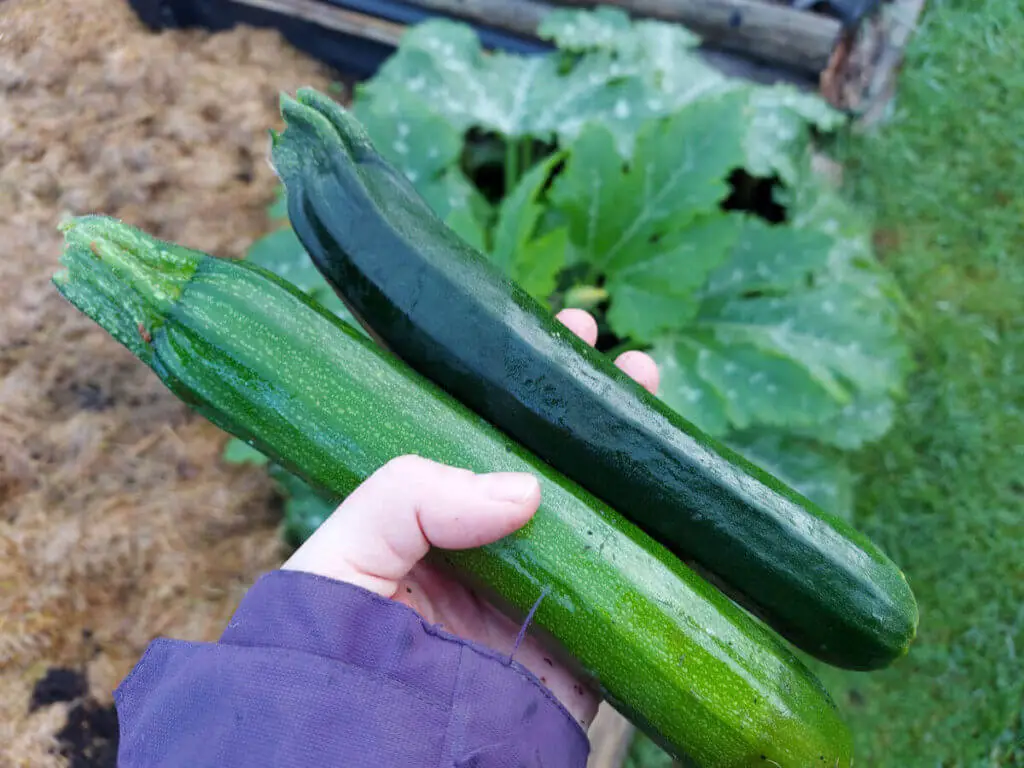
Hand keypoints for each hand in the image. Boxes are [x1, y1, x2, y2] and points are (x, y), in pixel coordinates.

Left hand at [282, 309, 658, 728]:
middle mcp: (487, 550)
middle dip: (584, 408)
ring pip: (596, 516)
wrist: (365, 761)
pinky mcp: (576, 651)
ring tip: (651, 392)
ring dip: (628, 459)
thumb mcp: (345, 553)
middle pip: (548, 463)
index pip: (478, 431)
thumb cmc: (328, 655)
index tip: (548, 337)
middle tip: (615, 358)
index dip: (513, 383)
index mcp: (428, 519)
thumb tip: (526, 487)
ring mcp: (537, 598)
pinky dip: (663, 549)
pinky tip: (684, 501)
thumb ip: (410, 497)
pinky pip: (629, 595)